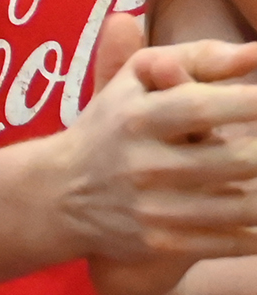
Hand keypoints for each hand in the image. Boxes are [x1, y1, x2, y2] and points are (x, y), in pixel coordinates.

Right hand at [56, 27, 256, 264]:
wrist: (58, 194)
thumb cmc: (111, 125)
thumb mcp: (132, 82)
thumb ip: (192, 59)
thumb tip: (254, 52)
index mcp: (136, 117)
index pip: (201, 107)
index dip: (247, 103)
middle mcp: (144, 163)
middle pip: (238, 160)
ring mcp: (155, 208)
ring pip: (245, 207)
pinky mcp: (162, 243)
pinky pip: (235, 241)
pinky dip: (256, 231)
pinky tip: (255, 215)